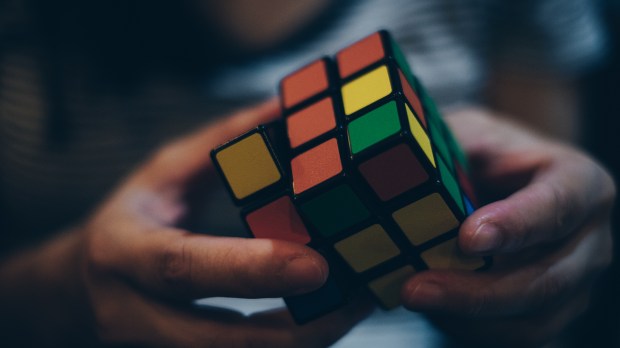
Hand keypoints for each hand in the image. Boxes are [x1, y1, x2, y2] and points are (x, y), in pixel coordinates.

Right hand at [78, 100, 370, 346]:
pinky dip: (293, 345)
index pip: (183, 268)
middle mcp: (134, 311)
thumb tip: (283, 107)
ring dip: (307, 340)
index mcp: (123, 252)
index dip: (249, 269)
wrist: (80, 286)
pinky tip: (328, 317)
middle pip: (221, 341)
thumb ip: (222, 143)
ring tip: (359, 303)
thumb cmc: (131, 218)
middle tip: (361, 295)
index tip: (317, 265)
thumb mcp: (163, 172)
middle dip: (301, 327)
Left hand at [401, 108, 614, 346]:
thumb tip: (396, 166)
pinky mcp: (551, 311)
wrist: (503, 180)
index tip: (468, 239)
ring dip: (468, 318)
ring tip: (413, 298)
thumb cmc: (485, 153)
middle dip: (476, 291)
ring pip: (532, 320)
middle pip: (547, 279)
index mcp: (580, 182)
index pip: (558, 205)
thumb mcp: (469, 132)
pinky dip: (470, 329)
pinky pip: (515, 336)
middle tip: (415, 288)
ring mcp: (575, 282)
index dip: (516, 226)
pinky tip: (433, 309)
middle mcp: (589, 238)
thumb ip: (449, 146)